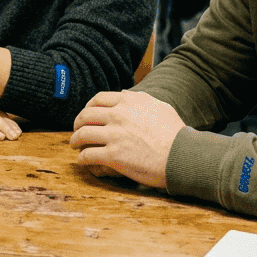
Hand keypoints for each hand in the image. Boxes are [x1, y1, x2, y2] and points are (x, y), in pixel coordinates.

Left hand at [70, 90, 187, 187]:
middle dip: (77, 124)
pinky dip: (81, 158)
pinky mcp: (113, 156)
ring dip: (75, 141)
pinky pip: (88, 155)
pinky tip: (82, 161)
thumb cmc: (174, 133)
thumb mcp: (159, 106)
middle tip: (77, 131)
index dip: (87, 107)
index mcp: (128, 102)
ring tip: (75, 146)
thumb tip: (125, 95)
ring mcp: (114, 135)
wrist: (181, 156)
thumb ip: (140, 99)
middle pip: (86, 116)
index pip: (98, 99)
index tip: (86, 115)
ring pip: (82, 135)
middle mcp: (118, 115)